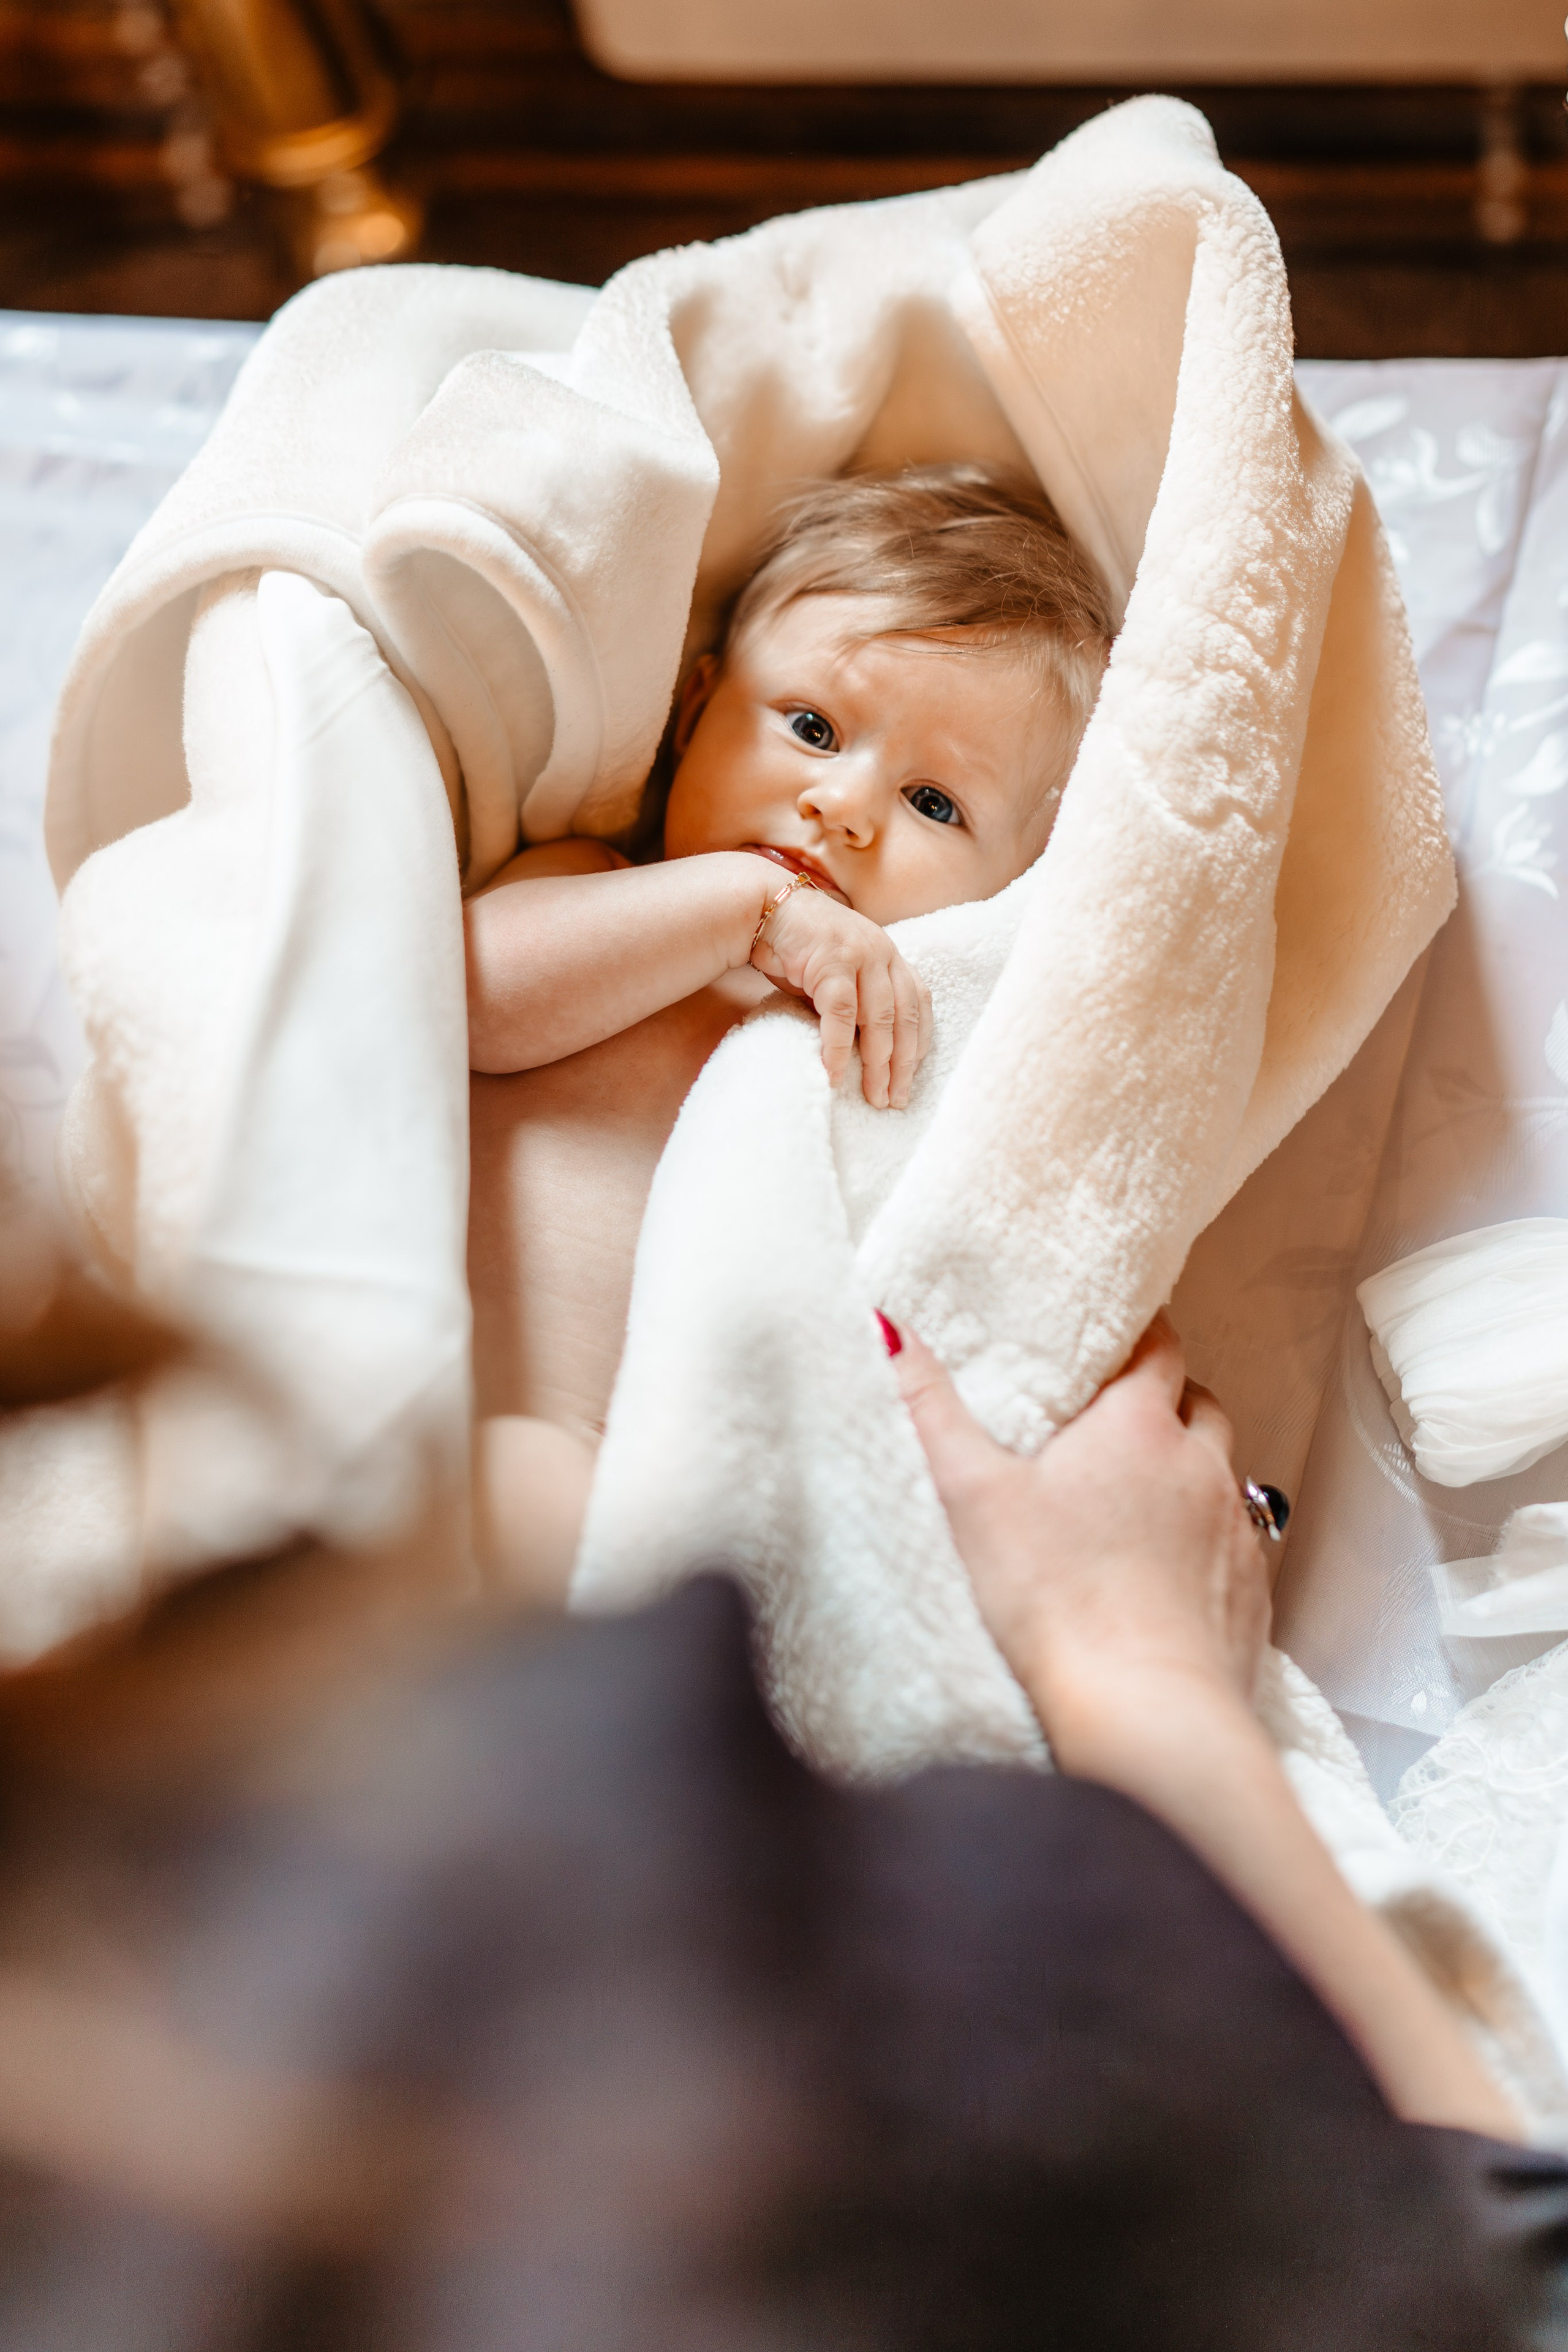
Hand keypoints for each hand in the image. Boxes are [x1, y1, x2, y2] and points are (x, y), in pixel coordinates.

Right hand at [751, 885, 932, 1109]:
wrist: (763, 909)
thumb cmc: (799, 948)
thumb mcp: (839, 972)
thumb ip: (858, 1001)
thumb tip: (867, 1050)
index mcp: (889, 955)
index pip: (918, 1002)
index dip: (919, 1041)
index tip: (912, 1074)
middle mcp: (882, 952)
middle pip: (903, 1017)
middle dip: (902, 1064)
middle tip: (897, 1100)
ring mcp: (859, 954)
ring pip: (879, 1018)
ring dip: (878, 1063)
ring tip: (875, 1096)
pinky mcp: (830, 962)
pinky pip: (841, 1013)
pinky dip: (838, 1047)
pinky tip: (834, 1074)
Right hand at [890, 1313, 1269, 1755]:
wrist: (1144, 1712)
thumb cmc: (1053, 1602)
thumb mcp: (971, 1495)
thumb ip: (929, 1407)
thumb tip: (891, 1328)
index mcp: (1138, 1427)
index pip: (1159, 1347)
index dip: (1138, 1336)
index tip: (1113, 1340)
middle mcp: (1201, 1466)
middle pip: (1200, 1404)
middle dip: (1167, 1402)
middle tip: (1116, 1421)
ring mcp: (1235, 1532)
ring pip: (1226, 1473)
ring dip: (1192, 1471)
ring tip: (1141, 1497)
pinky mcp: (1252, 1596)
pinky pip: (1240, 1546)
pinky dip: (1210, 1544)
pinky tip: (1171, 1574)